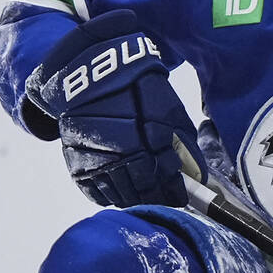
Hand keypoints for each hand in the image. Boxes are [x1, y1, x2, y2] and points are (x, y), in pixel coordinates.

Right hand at [25, 9, 205, 207]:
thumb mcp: (167, 106)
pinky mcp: (76, 159)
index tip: (181, 196)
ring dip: (135, 200)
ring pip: (119, 194)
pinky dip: (110, 197)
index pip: (165, 174)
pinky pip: (94, 191)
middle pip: (142, 188)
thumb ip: (183, 142)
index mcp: (147, 129)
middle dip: (157, 198)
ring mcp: (96, 154)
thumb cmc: (137, 88)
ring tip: (144, 198)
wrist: (90, 72)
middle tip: (164, 200)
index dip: (175, 190)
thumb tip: (196, 175)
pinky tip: (120, 193)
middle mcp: (120, 144)